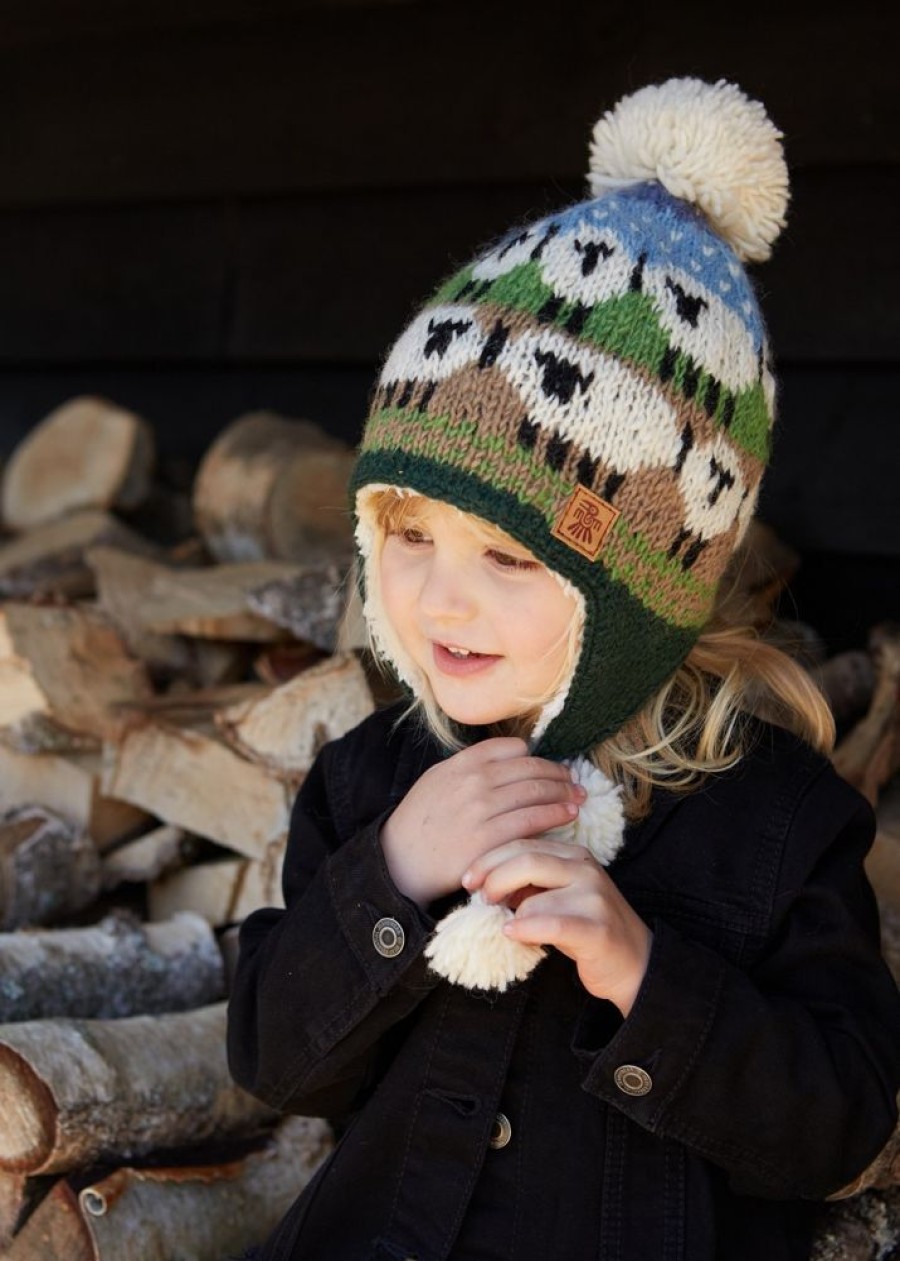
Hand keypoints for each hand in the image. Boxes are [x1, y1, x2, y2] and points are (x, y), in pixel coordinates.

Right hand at [380, 738, 585, 907]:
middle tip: (573, 781)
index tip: (549, 767)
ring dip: (563, 793)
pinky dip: (555, 815)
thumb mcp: (437, 779)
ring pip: (535, 793)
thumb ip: (470, 766)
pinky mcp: (488, 840)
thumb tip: (512, 756)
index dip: (536, 758)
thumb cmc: (420, 822)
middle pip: (530, 769)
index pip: (513, 749)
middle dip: (558, 774)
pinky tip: (568, 815)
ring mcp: (481, 810)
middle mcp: (473, 781)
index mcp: (462, 763)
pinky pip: (531, 821)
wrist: (399, 862)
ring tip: (577, 797)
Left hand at [461, 838, 651, 1016]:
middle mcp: (585, 868)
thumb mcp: (556, 895)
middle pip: (525, 860)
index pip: (522, 844)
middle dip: (493, 878)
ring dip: (511, 912)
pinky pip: (551, 924)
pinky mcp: (597, 928)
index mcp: (573, 854)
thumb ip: (527, 882)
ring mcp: (594, 896)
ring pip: (534, 896)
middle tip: (479, 898)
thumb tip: (484, 880)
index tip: (468, 878)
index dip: (489, 859)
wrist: (634, 962)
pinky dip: (525, 928)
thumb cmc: (585, 927)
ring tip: (505, 923)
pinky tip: (512, 933)